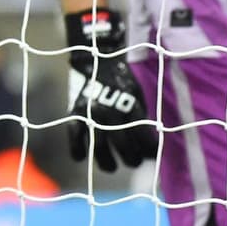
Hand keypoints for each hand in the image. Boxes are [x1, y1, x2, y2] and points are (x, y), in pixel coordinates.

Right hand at [64, 10, 157, 171]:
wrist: (97, 58)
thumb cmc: (121, 79)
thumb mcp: (137, 95)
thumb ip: (140, 118)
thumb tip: (146, 144)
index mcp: (130, 106)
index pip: (145, 139)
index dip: (150, 152)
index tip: (151, 156)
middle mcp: (112, 113)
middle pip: (124, 148)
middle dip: (132, 160)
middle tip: (133, 161)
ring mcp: (92, 114)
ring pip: (100, 150)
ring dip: (108, 163)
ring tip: (111, 167)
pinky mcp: (75, 114)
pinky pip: (75, 140)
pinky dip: (78, 152)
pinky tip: (82, 156)